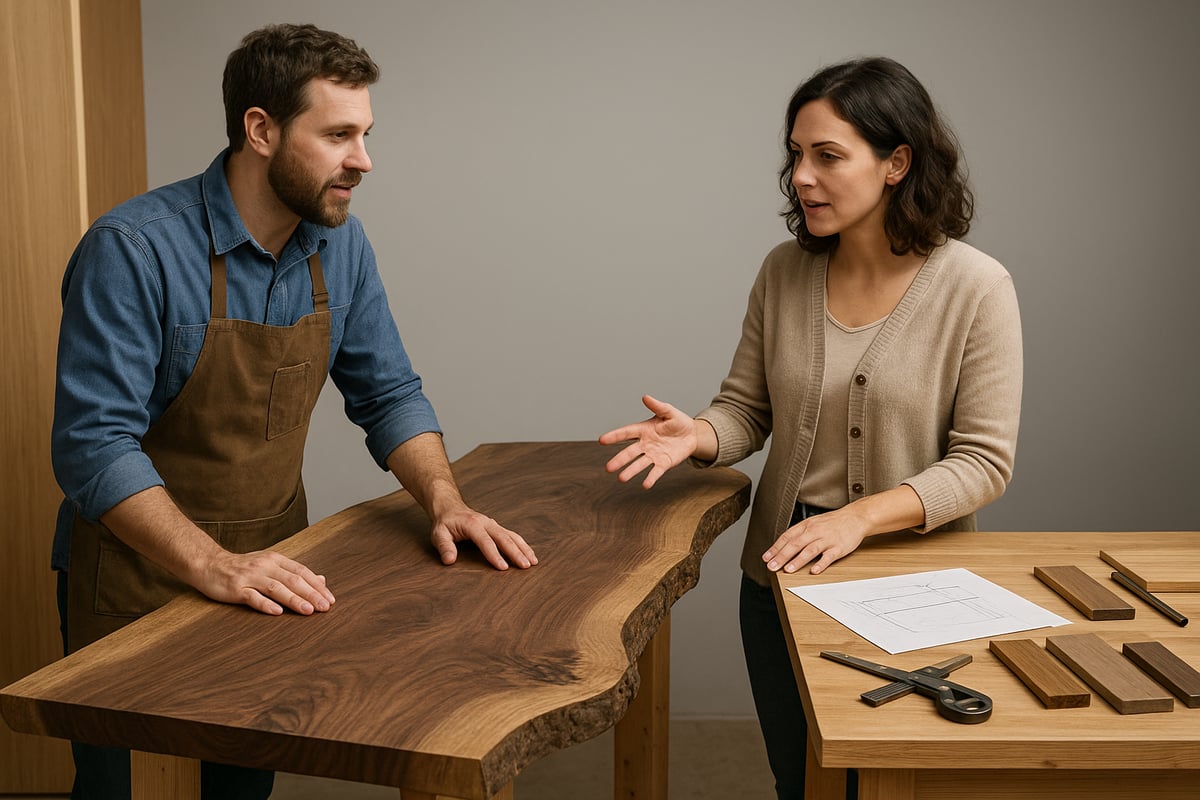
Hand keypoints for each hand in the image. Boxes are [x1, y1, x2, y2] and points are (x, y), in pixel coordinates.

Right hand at [195, 549, 335, 615]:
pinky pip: (252, 597)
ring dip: (294, 600)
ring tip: (309, 611)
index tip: (330, 599)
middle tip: (325, 607)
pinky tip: (277, 612)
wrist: (210, 564)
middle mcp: (265, 566)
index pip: (302, 572)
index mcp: (276, 560)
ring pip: (276, 588)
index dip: (317, 585)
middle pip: (293, 580)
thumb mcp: (271, 565)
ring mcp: (250, 576)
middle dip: (311, 594)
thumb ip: (295, 573)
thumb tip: (322, 580)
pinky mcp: (235, 588)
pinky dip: (265, 604)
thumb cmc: (244, 567)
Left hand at [431, 506, 537, 569]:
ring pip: (512, 536)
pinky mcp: (497, 527)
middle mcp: (486, 523)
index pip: (485, 541)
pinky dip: (522, 545)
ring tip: (533, 562)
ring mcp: (493, 524)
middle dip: (516, 552)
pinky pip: (512, 535)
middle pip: (504, 538)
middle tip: (526, 566)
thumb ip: (444, 546)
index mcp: (472, 524)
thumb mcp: (438, 534)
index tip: (503, 568)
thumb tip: (449, 560)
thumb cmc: (445, 523)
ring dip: (524, 548)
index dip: (494, 554)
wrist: (450, 507)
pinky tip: (529, 554)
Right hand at [599, 395, 699, 488]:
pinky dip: (651, 478)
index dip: (614, 436)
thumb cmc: (677, 421)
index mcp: (643, 430)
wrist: (691, 435)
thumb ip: (657, 406)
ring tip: (621, 478)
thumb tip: (645, 397)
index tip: (602, 440)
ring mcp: (653, 455)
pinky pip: (656, 471)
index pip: (626, 433)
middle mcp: (645, 444)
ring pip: (640, 464)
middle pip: (630, 452)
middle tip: (608, 467)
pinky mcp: (663, 463)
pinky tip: (646, 485)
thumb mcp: (669, 411)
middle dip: (620, 460)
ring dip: (631, 471)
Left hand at [762, 509, 865, 575]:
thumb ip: (799, 534)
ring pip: (810, 550)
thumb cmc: (832, 522)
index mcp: (806, 526)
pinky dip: (821, 564)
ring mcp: (827, 539)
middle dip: (782, 556)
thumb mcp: (813, 523)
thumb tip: (783, 546)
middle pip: (795, 544)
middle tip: (772, 566)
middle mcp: (815, 531)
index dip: (775, 548)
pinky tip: (813, 570)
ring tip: (788, 569)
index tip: (766, 558)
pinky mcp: (839, 547)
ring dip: (798, 560)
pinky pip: (828, 556)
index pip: (787, 537)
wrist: (855, 517)